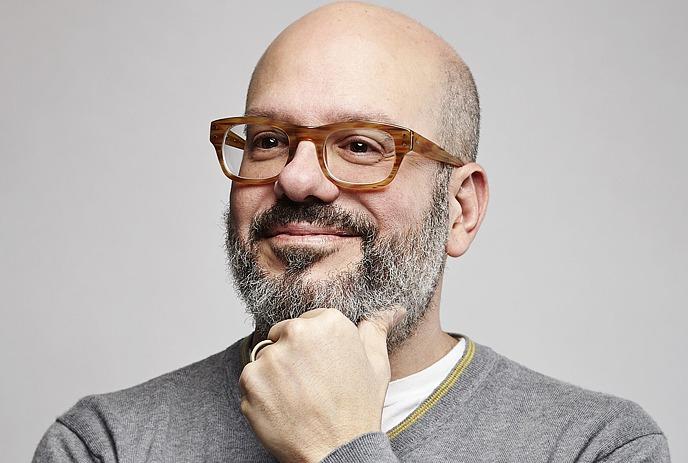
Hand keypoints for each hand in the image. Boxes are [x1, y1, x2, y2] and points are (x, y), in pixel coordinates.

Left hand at [239, 307, 404, 461]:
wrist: (339, 452)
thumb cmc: (359, 409)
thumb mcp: (377, 364)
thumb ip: (376, 329)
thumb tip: (393, 310)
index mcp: (328, 322)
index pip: (307, 323)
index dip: (313, 349)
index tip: (322, 368)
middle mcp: (297, 333)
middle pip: (283, 336)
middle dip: (292, 357)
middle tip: (311, 385)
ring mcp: (271, 357)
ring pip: (266, 359)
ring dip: (276, 376)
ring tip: (299, 399)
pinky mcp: (251, 380)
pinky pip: (251, 381)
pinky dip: (262, 394)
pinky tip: (284, 408)